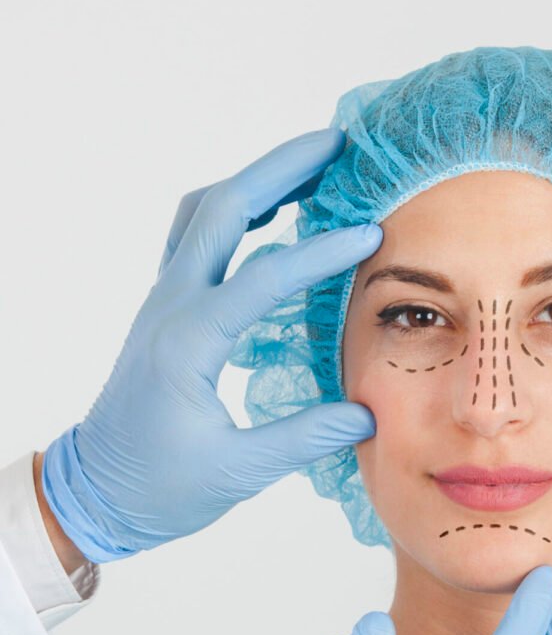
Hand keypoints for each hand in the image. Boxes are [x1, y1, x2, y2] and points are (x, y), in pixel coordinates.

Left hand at [40, 128, 382, 562]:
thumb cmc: (159, 486)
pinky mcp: (167, 306)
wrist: (97, 490)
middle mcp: (171, 305)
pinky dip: (235, 208)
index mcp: (189, 342)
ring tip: (312, 165)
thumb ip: (305, 437)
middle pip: (221, 209)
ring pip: (203, 212)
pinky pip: (195, 234)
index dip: (320, 252)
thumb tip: (368, 412)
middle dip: (279, 169)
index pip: (262, 277)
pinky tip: (270, 211)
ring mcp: (164, 299)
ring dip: (255, 180)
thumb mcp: (237, 471)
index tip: (372, 234)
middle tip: (337, 144)